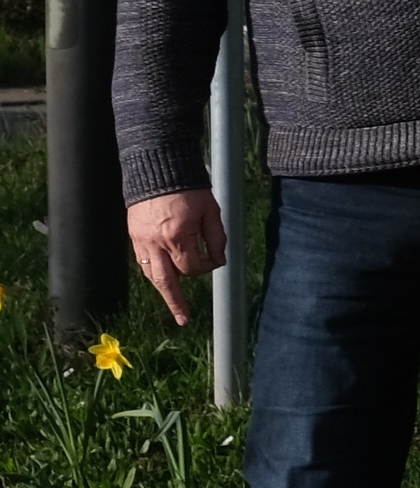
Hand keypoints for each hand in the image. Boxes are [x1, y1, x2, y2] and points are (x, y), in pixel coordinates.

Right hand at [126, 191, 224, 325]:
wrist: (157, 168)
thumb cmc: (188, 189)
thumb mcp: (211, 212)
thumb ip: (216, 238)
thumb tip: (217, 261)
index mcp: (176, 236)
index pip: (192, 268)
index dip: (205, 267)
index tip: (213, 259)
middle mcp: (155, 242)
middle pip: (165, 281)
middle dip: (175, 302)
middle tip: (184, 319)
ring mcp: (140, 239)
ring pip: (150, 273)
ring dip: (163, 289)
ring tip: (174, 304)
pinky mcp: (133, 234)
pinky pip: (142, 261)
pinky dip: (152, 272)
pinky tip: (162, 278)